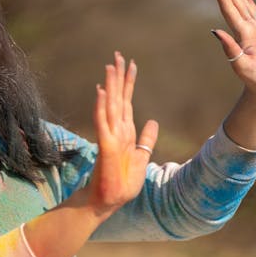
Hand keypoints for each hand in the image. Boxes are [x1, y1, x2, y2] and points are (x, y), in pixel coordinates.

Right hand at [87, 52, 158, 217]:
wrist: (107, 201)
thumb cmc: (121, 183)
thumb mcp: (140, 158)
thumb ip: (146, 140)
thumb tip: (152, 122)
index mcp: (125, 133)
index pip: (127, 102)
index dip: (128, 83)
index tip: (130, 65)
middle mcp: (116, 131)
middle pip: (118, 98)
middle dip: (119, 77)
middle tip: (118, 55)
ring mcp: (109, 137)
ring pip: (110, 105)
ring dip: (110, 85)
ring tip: (110, 66)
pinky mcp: (105, 146)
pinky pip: (103, 122)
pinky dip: (102, 106)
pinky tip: (102, 92)